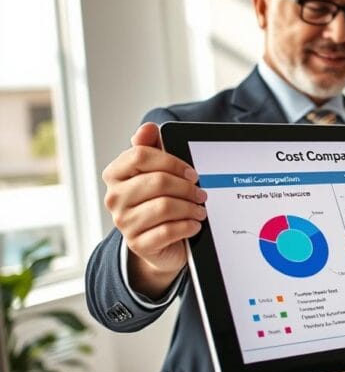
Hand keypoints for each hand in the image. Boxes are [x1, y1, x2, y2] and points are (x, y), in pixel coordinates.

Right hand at [101, 122, 206, 297]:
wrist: (159, 241)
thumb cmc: (158, 200)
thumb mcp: (156, 172)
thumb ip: (151, 147)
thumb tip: (148, 127)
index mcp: (116, 174)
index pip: (141, 155)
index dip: (172, 161)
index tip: (192, 173)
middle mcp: (114, 197)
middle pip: (158, 181)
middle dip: (187, 187)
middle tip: (202, 194)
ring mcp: (124, 222)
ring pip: (165, 207)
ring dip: (191, 208)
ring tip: (201, 210)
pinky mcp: (138, 244)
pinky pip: (168, 231)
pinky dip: (188, 227)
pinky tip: (194, 225)